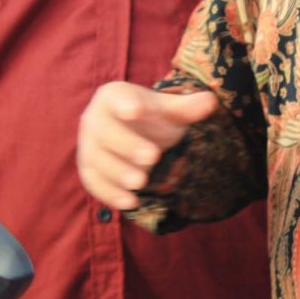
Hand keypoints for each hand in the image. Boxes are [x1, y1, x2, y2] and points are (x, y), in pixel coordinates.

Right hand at [77, 83, 219, 211]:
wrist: (133, 134)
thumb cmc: (151, 118)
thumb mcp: (170, 111)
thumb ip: (188, 107)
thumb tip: (211, 101)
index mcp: (112, 96)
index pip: (116, 97)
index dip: (125, 103)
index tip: (135, 110)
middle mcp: (94, 120)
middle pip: (104, 132)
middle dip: (127, 145)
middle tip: (153, 157)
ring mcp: (88, 146)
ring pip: (97, 160)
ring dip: (118, 173)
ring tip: (142, 183)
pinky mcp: (89, 170)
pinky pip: (94, 183)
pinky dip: (111, 194)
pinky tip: (132, 202)